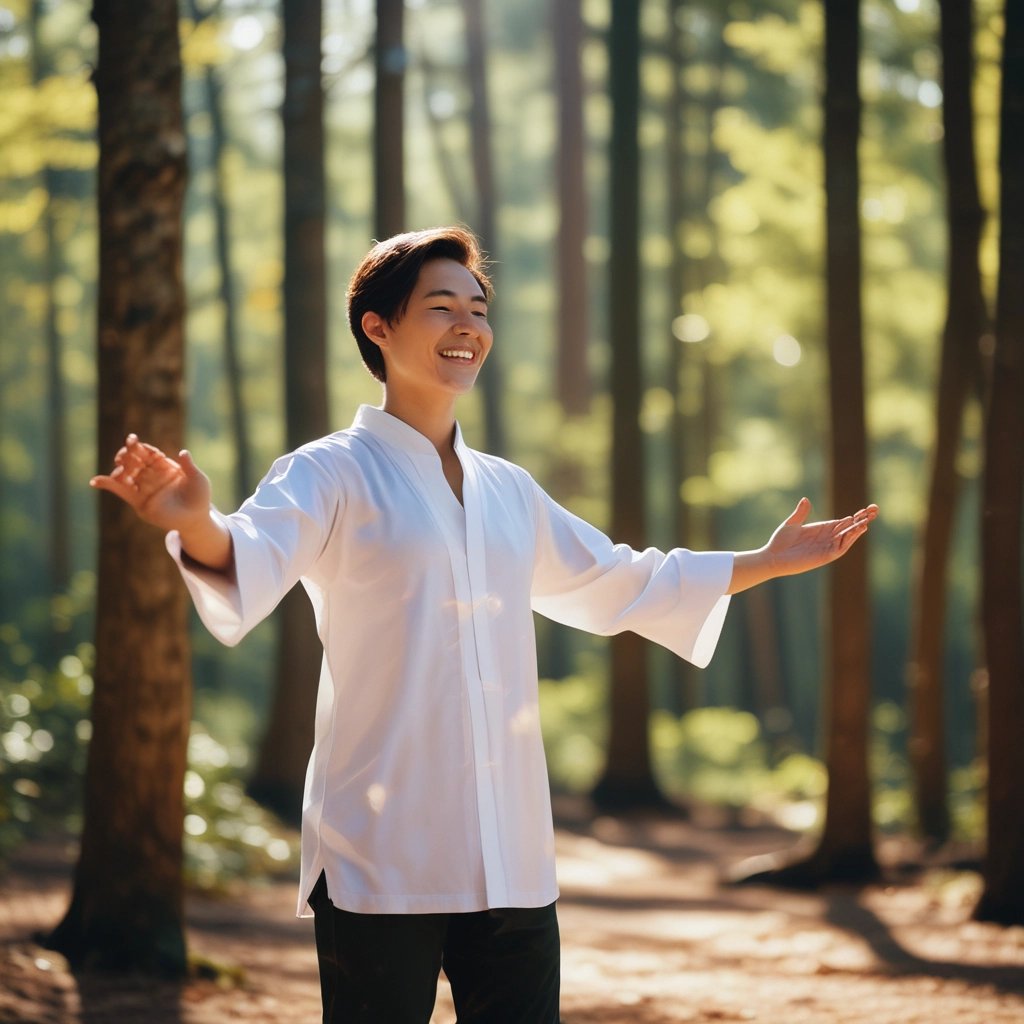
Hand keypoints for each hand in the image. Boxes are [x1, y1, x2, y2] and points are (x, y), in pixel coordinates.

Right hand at [90, 434, 211, 533]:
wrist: (196, 519)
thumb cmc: (200, 497)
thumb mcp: (197, 479)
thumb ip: (189, 466)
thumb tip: (183, 452)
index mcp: (165, 466)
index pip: (149, 453)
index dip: (140, 447)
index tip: (132, 440)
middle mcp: (152, 475)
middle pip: (135, 461)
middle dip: (127, 455)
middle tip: (124, 453)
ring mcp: (144, 487)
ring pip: (126, 474)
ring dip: (120, 469)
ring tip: (120, 468)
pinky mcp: (139, 501)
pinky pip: (121, 492)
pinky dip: (108, 485)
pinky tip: (96, 481)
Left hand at [728, 497, 877, 593]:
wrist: (773, 557)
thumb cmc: (780, 542)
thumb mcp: (792, 524)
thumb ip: (801, 513)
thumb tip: (805, 499)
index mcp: (822, 529)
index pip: (843, 521)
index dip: (856, 515)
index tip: (868, 508)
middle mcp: (827, 538)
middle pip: (849, 528)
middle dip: (863, 519)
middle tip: (875, 510)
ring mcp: (827, 547)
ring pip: (847, 537)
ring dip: (857, 529)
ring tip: (867, 520)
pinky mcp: (825, 556)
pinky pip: (840, 547)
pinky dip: (849, 540)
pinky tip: (855, 531)